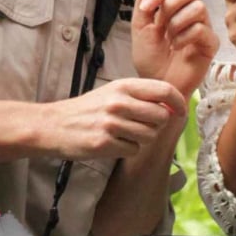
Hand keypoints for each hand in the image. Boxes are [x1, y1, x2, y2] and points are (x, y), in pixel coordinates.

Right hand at [43, 78, 183, 160]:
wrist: (54, 125)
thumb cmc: (88, 109)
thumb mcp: (113, 92)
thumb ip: (141, 95)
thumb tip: (174, 104)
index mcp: (123, 86)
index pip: (164, 90)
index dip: (179, 103)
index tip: (181, 111)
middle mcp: (119, 102)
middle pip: (162, 117)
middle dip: (156, 124)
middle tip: (140, 125)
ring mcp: (111, 123)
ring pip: (150, 136)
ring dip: (141, 138)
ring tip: (123, 133)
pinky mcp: (104, 143)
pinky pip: (134, 150)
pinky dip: (127, 149)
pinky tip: (112, 142)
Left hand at [132, 0, 217, 98]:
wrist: (155, 84)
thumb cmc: (150, 58)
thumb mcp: (140, 25)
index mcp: (173, 6)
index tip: (146, 9)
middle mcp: (190, 13)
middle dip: (171, 3)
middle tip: (161, 23)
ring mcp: (202, 27)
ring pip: (198, 7)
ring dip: (177, 23)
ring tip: (170, 39)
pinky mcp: (210, 44)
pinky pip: (202, 29)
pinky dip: (185, 37)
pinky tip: (178, 48)